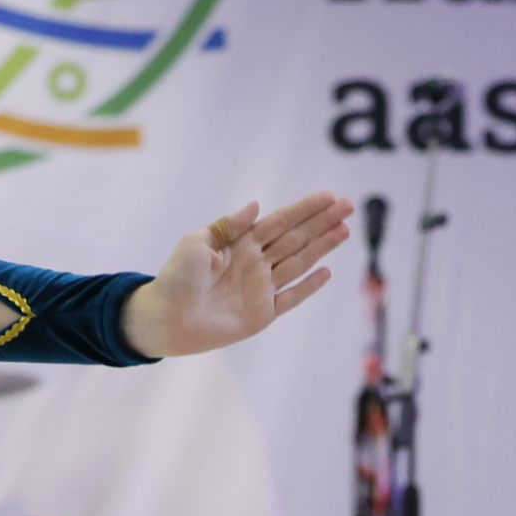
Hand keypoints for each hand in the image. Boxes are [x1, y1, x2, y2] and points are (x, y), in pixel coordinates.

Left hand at [117, 191, 354, 356]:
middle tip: (349, 207)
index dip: (305, 209)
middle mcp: (256, 263)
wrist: (166, 318)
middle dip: (322, 223)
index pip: (280, 221)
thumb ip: (229, 226)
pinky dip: (309, 287)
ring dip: (323, 247)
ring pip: (299, 263)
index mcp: (240, 243)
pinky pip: (292, 298)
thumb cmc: (176, 278)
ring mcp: (261, 288)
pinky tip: (326, 272)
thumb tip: (257, 205)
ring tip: (345, 231)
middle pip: (296, 239)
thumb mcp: (197, 242)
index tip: (329, 197)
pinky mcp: (263, 314)